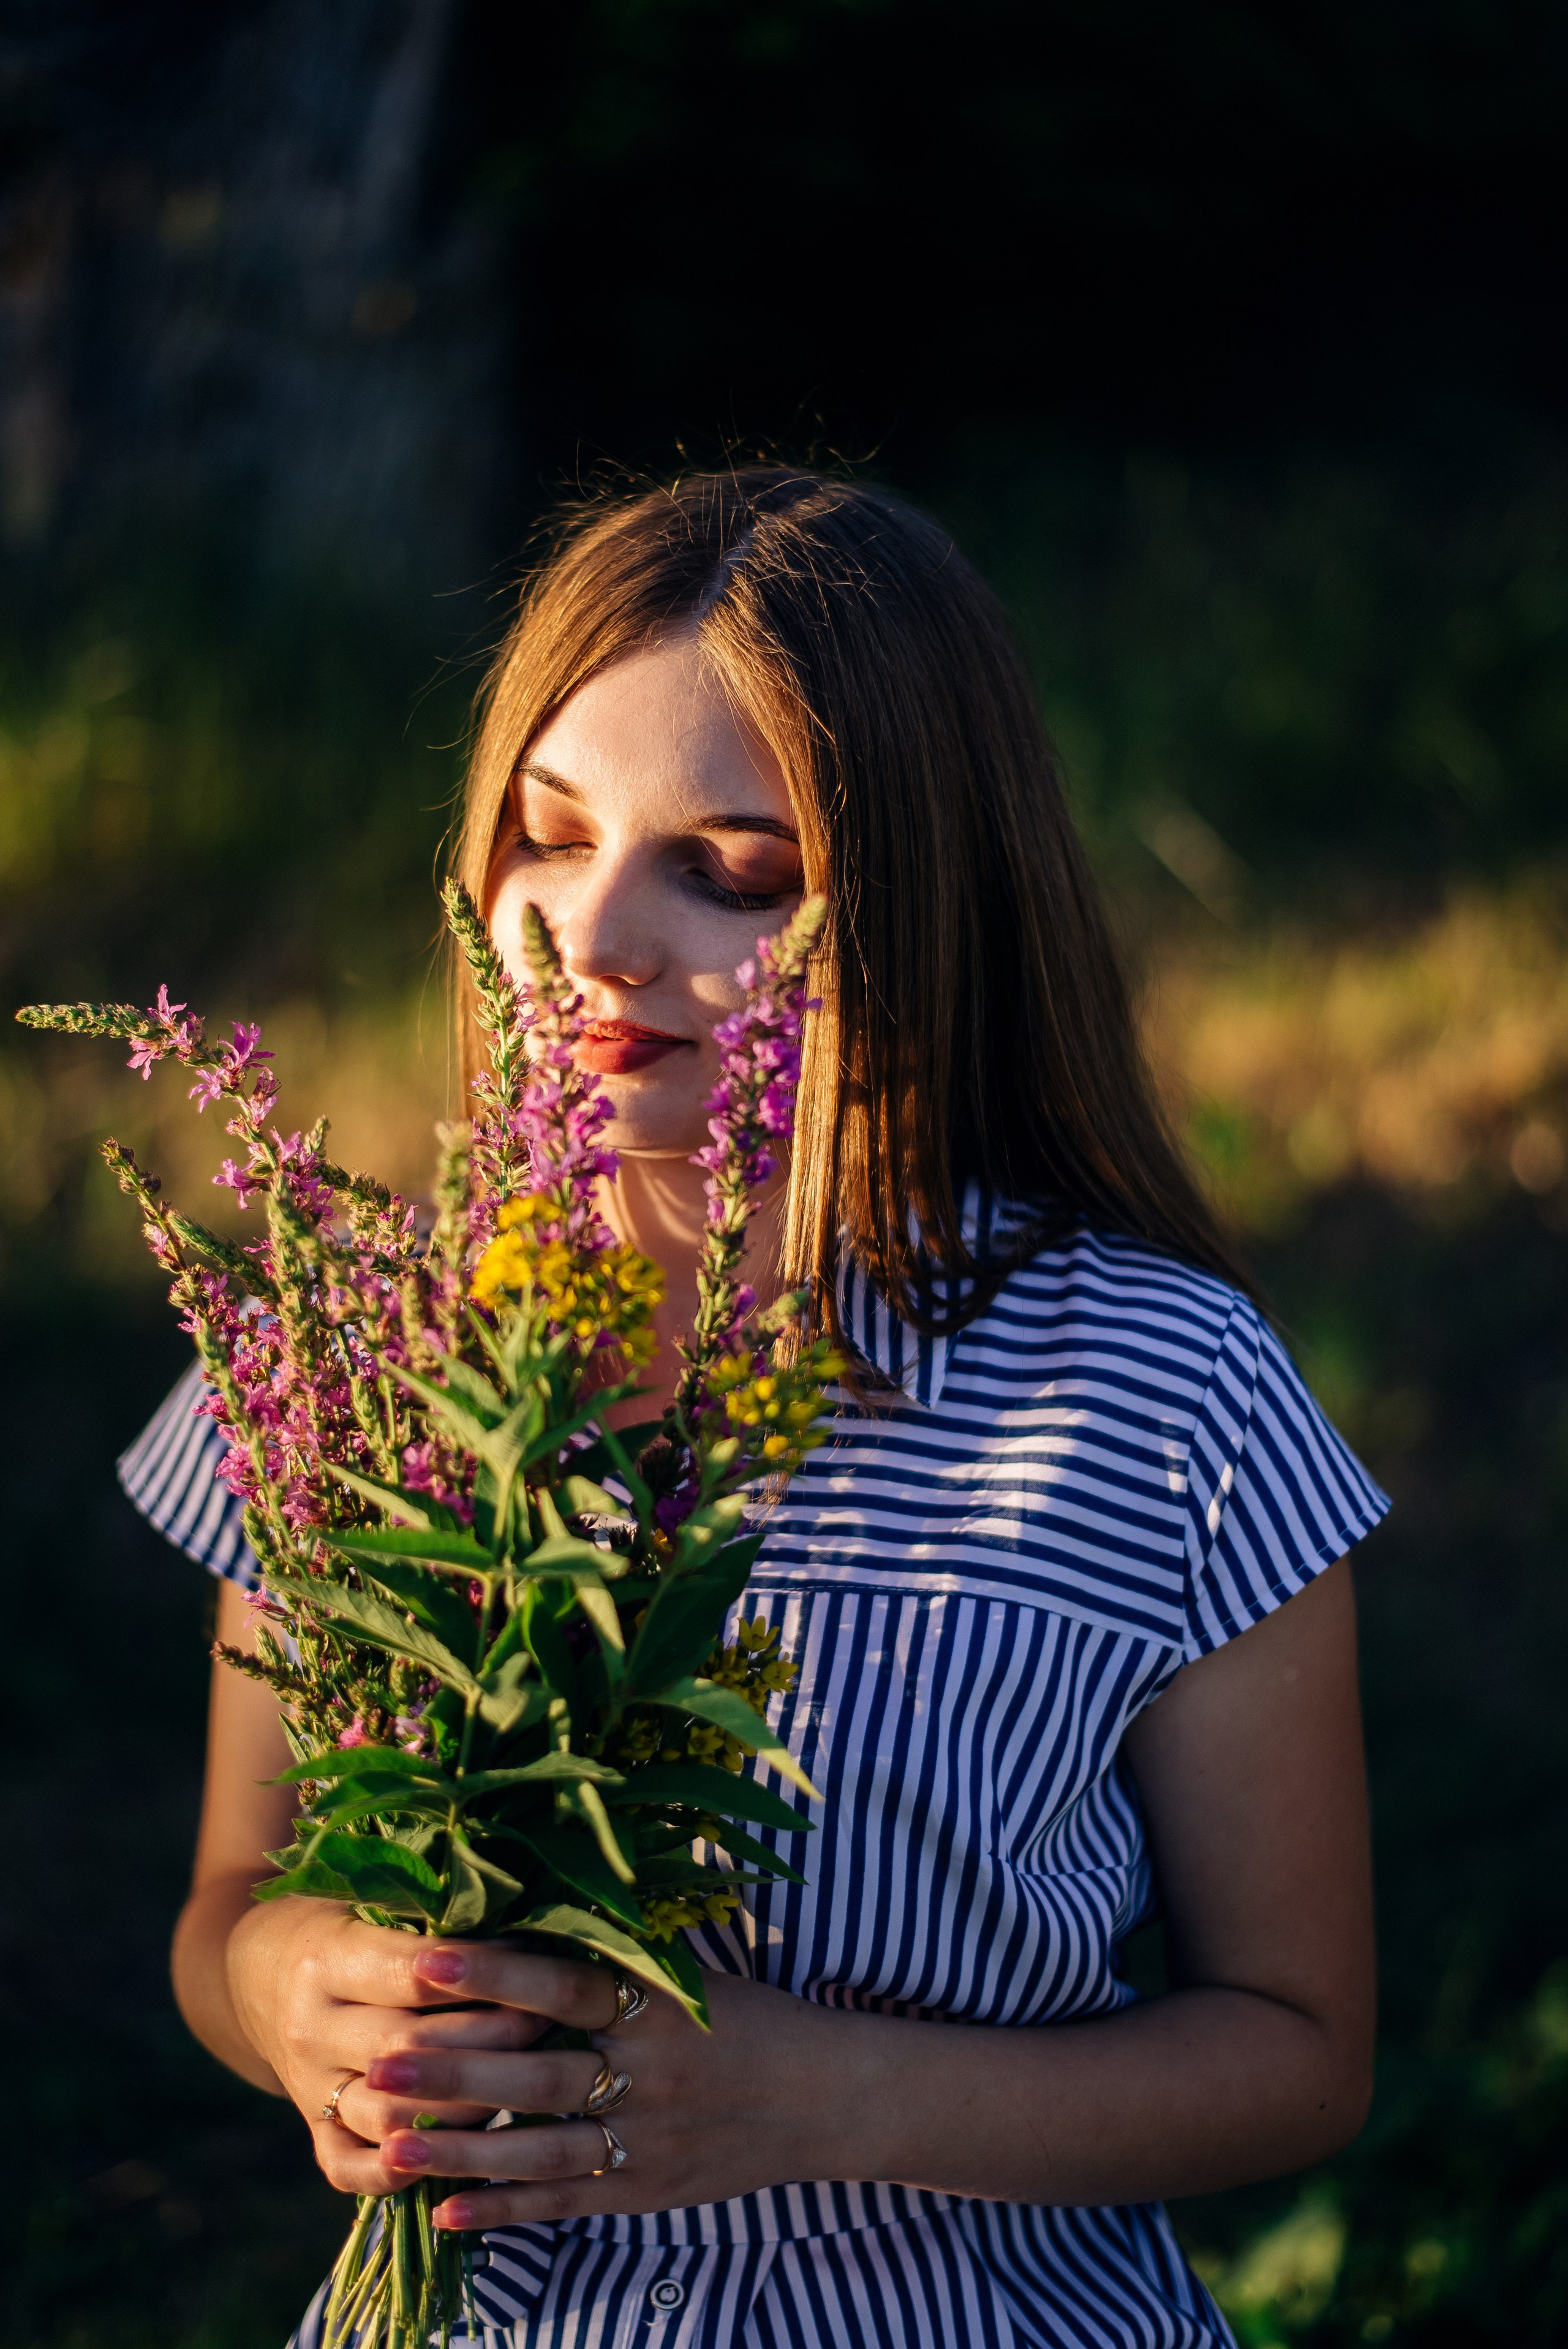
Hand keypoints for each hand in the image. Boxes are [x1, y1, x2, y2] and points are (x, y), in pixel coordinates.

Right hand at [225, 1897, 560, 2195]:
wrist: (257, 1972)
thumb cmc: (343, 1920)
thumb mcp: (374, 1901)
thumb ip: (435, 1918)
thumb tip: (531, 1925)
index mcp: (327, 1959)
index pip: (415, 1975)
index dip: (485, 1975)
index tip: (541, 1968)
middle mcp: (311, 2027)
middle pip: (413, 2049)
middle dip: (493, 2039)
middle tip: (553, 2022)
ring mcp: (308, 2087)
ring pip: (393, 2114)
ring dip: (468, 2106)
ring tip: (527, 2083)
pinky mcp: (312, 2129)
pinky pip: (350, 2169)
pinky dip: (401, 2172)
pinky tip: (456, 2158)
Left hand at [346, 1942, 858, 2229]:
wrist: (825, 2098)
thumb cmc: (746, 2018)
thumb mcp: (689, 1975)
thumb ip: (614, 1954)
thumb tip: (525, 1908)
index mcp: (657, 2008)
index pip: (564, 1986)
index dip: (496, 1973)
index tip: (427, 1958)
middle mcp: (648, 2076)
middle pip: (536, 2077)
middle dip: (453, 2074)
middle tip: (377, 2065)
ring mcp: (646, 2142)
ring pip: (538, 2151)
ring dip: (460, 2152)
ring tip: (389, 2145)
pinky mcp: (646, 2193)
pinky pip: (565, 2203)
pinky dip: (505, 2211)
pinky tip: (446, 2213)